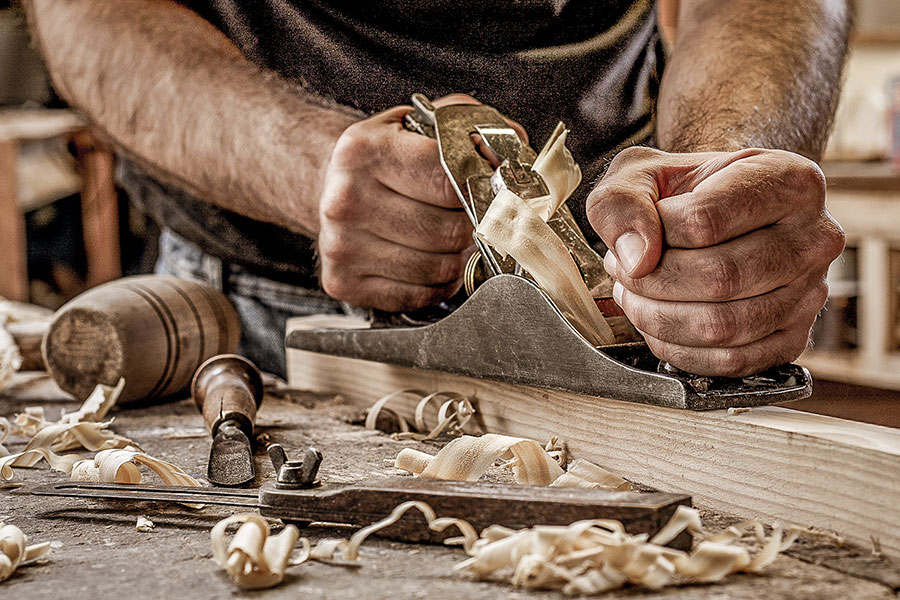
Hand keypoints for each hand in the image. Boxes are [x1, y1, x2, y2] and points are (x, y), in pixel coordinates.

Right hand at [318, 95, 526, 310]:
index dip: (481, 188)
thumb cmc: (386, 158)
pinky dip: (437, 284)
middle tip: (472, 218)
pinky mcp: (343, 281)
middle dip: (471, 227)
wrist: (327, 183)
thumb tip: (512, 153)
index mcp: (364, 151)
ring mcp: (341, 245)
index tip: (491, 189)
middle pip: (448, 231)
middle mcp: (345, 199)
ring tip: (451, 240)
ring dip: (458, 258)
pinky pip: (418, 295)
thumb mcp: (420, 124)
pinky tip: (431, 261)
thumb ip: (470, 128)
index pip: (448, 179)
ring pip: (437, 269)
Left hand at [586, 146, 844, 376]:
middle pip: (719, 278)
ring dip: (658, 317)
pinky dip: (679, 350)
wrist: (715, 213)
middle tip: (624, 271)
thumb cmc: (683, 192)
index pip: (705, 222)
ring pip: (723, 326)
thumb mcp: (640, 173)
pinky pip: (732, 362)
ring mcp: (810, 293)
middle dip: (652, 282)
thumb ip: (623, 202)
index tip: (637, 232)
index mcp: (789, 182)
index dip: (654, 234)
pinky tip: (659, 323)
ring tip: (636, 294)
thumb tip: (636, 259)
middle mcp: (814, 238)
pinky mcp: (794, 338)